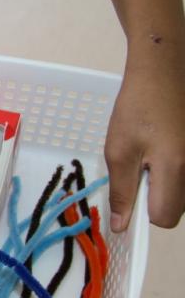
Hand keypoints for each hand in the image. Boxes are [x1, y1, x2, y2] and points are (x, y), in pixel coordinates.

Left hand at [105, 37, 184, 231]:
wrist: (164, 71)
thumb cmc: (137, 108)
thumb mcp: (119, 151)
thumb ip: (121, 191)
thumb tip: (121, 226)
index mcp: (176, 170)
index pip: (165, 219)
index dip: (143, 212)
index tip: (130, 192)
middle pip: (176, 207)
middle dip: (154, 197)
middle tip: (139, 168)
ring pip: (181, 191)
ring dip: (163, 183)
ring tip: (150, 154)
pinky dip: (172, 168)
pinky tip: (163, 146)